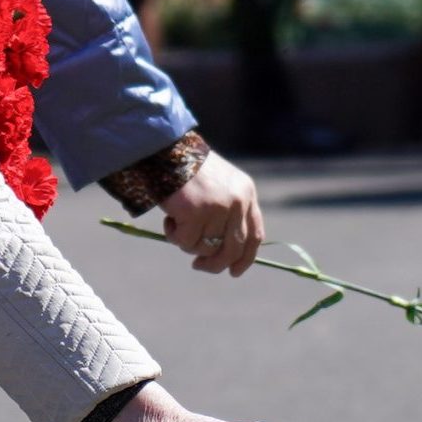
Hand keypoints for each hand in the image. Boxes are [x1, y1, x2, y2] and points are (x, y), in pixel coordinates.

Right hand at [159, 149, 261, 275]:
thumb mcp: (219, 187)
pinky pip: (185, 241)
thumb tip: (221, 253)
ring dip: (188, 243)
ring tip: (176, 223)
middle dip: (215, 264)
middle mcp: (237, 201)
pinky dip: (174, 235)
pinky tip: (169, 219)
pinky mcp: (196, 213)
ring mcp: (218, 207)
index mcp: (246, 193)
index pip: (255, 235)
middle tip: (198, 266)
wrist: (166, 150)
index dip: (245, 258)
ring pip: (206, 247)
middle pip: (233, 248)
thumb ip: (227, 214)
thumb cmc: (188, 170)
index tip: (234, 271)